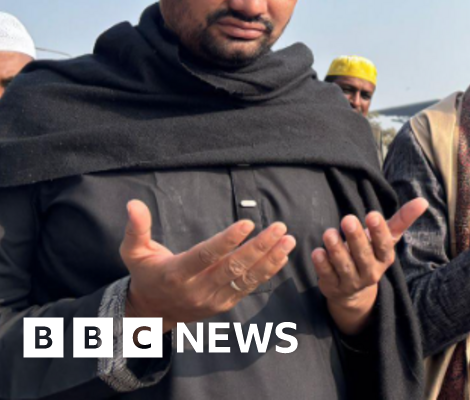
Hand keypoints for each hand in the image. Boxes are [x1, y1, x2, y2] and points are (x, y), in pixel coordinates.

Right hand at [121, 200, 295, 332]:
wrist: (152, 312)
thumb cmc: (145, 274)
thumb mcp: (133, 252)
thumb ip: (136, 229)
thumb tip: (133, 204)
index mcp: (176, 273)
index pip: (206, 255)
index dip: (227, 240)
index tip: (248, 223)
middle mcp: (196, 289)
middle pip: (233, 268)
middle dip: (259, 247)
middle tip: (279, 228)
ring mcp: (212, 299)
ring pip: (246, 279)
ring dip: (270, 259)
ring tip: (288, 240)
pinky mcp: (224, 304)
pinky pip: (249, 288)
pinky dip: (267, 272)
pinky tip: (282, 256)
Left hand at [312, 198, 427, 334]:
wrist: (353, 289)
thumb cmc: (370, 254)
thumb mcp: (386, 238)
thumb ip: (402, 219)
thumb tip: (423, 201)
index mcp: (385, 258)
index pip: (384, 245)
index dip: (379, 231)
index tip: (372, 215)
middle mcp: (370, 272)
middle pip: (363, 256)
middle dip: (356, 238)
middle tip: (347, 219)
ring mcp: (351, 282)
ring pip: (344, 266)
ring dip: (337, 250)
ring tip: (329, 233)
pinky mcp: (333, 288)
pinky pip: (327, 276)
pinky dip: (322, 265)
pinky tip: (317, 251)